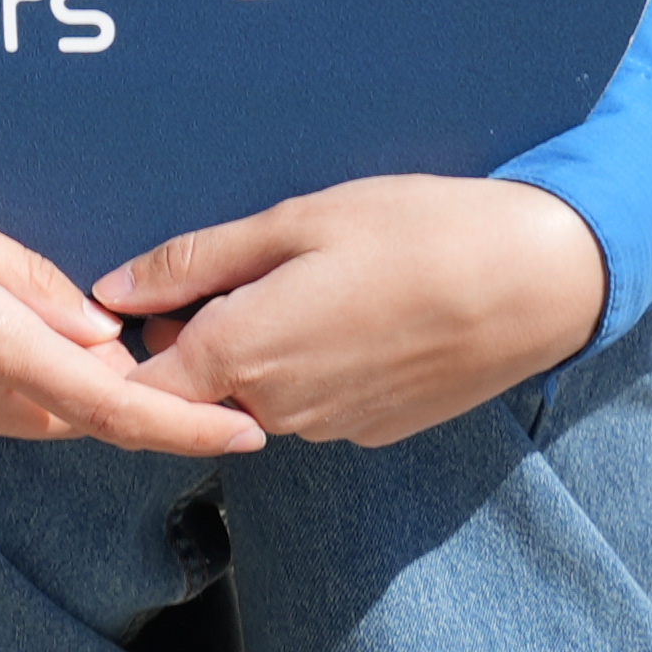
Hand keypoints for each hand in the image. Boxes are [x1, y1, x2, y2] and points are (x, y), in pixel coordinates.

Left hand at [91, 175, 610, 451]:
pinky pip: (312, 401)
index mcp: (240, 355)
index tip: (137, 307)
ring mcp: (328, 428)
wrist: (537, 282)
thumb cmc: (415, 232)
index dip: (126, 350)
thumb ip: (193, 263)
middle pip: (197, 389)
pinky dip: (312, 364)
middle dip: (192, 338)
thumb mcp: (294, 222)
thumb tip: (114, 290)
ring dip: (257, 349)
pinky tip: (355, 311)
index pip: (140, 388)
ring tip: (312, 279)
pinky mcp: (372, 430)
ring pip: (256, 395)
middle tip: (239, 267)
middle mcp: (277, 410)